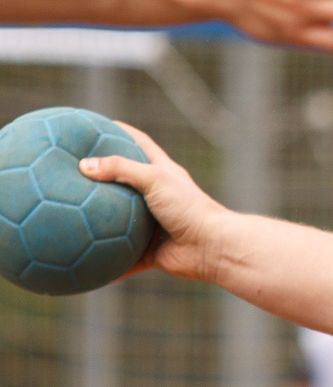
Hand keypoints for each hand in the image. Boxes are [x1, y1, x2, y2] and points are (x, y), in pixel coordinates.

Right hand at [79, 122, 228, 283]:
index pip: (140, 144)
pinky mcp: (148, 252)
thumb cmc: (189, 207)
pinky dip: (103, 262)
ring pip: (118, 223)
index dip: (121, 132)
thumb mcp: (156, 180)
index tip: (96, 124)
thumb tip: (84, 165)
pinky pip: (121, 259)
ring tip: (67, 219)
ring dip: (97, 223)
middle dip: (101, 179)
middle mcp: (157, 198)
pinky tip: (79, 261)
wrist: (211, 247)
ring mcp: (152, 225)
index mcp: (163, 174)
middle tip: (70, 174)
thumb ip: (122, 170)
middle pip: (124, 184)